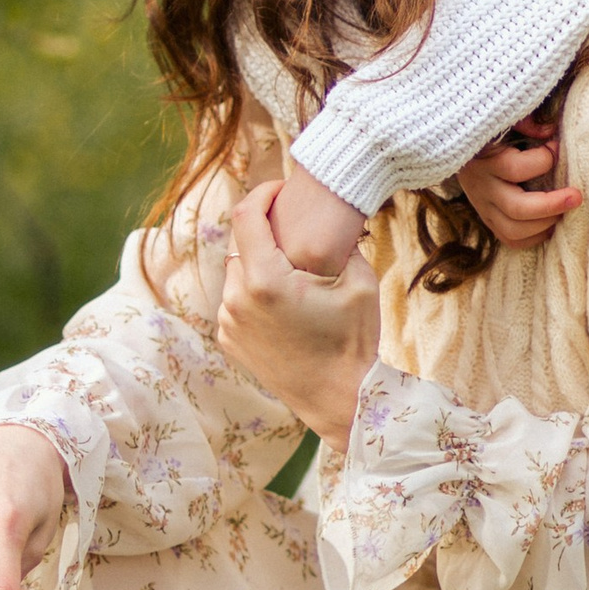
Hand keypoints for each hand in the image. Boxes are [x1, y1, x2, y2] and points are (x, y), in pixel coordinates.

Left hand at [219, 183, 381, 445]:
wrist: (341, 400)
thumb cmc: (354, 341)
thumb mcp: (359, 282)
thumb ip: (338, 242)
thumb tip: (334, 215)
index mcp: (266, 281)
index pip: (247, 216)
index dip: (263, 193)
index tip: (281, 189)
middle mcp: (237, 300)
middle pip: (239, 242)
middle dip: (263, 228)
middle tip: (292, 223)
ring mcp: (229, 322)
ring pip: (236, 270)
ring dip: (258, 260)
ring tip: (291, 265)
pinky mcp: (229, 339)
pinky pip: (235, 299)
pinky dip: (253, 289)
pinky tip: (283, 298)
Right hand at [459, 121, 580, 249]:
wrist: (464, 153)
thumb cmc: (493, 133)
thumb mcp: (506, 121)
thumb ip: (526, 121)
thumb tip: (550, 131)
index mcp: (484, 161)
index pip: (514, 167)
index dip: (545, 159)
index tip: (558, 146)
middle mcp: (481, 188)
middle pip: (517, 208)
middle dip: (552, 204)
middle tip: (577, 196)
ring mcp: (483, 208)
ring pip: (513, 231)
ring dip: (545, 224)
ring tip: (564, 210)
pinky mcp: (489, 221)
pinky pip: (510, 240)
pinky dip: (534, 237)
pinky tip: (550, 222)